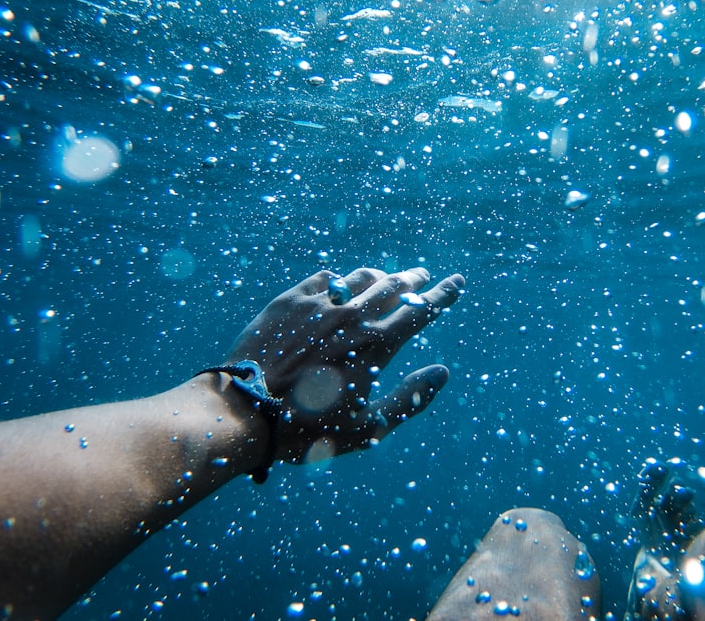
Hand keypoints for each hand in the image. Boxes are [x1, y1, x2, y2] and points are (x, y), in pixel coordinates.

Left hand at [225, 267, 464, 461]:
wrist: (247, 412)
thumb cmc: (310, 428)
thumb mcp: (369, 428)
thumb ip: (411, 399)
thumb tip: (442, 372)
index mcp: (378, 345)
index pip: (421, 310)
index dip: (444, 295)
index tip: (457, 281)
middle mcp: (353, 317)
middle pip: (394, 285)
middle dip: (414, 279)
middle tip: (422, 276)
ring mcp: (321, 304)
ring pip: (361, 277)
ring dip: (380, 276)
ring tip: (386, 278)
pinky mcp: (290, 301)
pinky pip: (325, 278)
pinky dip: (341, 280)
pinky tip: (340, 285)